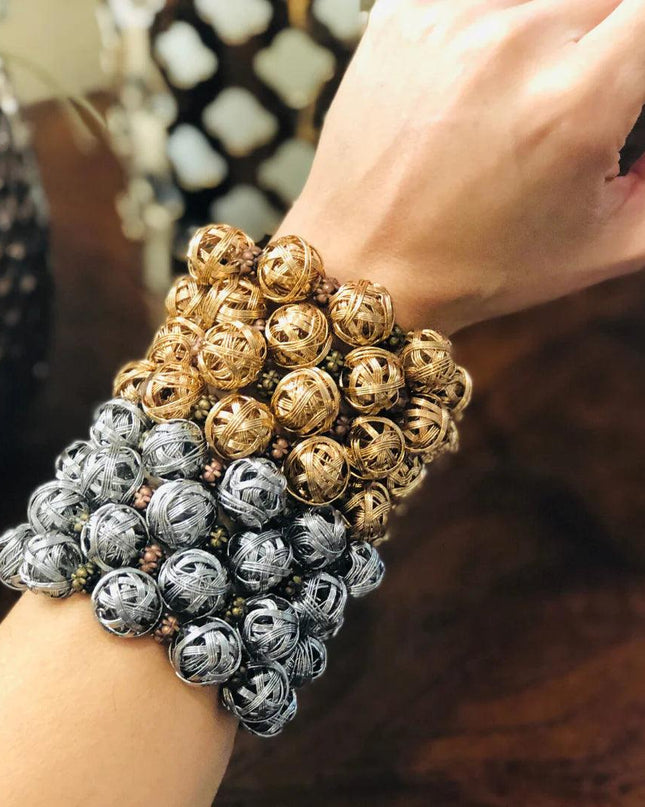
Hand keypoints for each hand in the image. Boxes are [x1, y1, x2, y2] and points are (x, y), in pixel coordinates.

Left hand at [277, 0, 644, 331]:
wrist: (367, 265)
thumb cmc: (481, 267)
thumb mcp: (606, 245)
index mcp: (576, 100)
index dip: (641, 48)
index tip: (627, 75)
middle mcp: (514, 42)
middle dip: (604, 46)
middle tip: (571, 101)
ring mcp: (452, 19)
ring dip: (549, 33)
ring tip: (519, 98)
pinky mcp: (403, 14)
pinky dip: (492, 27)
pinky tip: (477, 79)